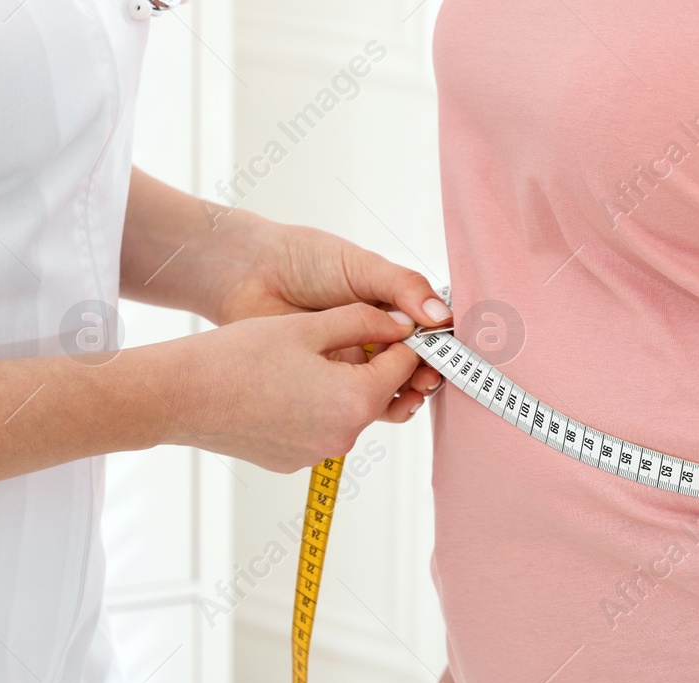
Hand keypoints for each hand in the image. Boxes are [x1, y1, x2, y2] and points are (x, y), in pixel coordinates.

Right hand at [158, 302, 427, 472]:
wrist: (181, 397)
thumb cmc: (238, 358)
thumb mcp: (308, 327)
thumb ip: (363, 323)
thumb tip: (399, 325)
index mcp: (355, 400)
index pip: (404, 367)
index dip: (404, 340)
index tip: (398, 324)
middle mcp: (343, 436)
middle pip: (377, 393)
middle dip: (371, 365)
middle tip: (349, 335)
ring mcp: (318, 454)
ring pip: (346, 412)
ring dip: (338, 386)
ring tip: (303, 359)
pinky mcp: (293, 461)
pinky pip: (318, 429)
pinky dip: (311, 408)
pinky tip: (280, 386)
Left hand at [205, 213, 447, 400]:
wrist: (250, 275)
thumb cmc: (306, 259)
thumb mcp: (362, 267)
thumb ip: (402, 287)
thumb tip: (442, 316)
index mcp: (388, 309)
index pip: (425, 334)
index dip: (439, 347)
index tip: (448, 355)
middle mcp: (373, 339)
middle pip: (410, 367)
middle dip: (425, 375)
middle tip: (430, 378)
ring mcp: (349, 364)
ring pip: (386, 390)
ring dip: (405, 395)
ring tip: (413, 392)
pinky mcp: (324, 386)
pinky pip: (353, 404)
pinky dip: (372, 407)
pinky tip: (384, 404)